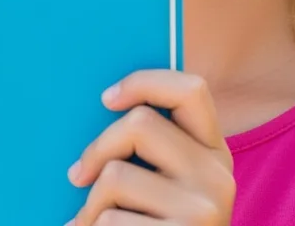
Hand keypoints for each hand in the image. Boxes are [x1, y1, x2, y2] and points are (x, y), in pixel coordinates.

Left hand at [66, 70, 234, 224]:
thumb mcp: (169, 186)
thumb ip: (156, 149)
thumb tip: (105, 102)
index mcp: (215, 152)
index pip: (191, 88)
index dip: (144, 82)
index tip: (105, 99)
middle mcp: (218, 176)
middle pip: (140, 124)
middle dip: (97, 148)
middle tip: (76, 175)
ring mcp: (204, 212)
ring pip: (116, 175)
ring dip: (90, 205)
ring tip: (93, 223)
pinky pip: (111, 221)